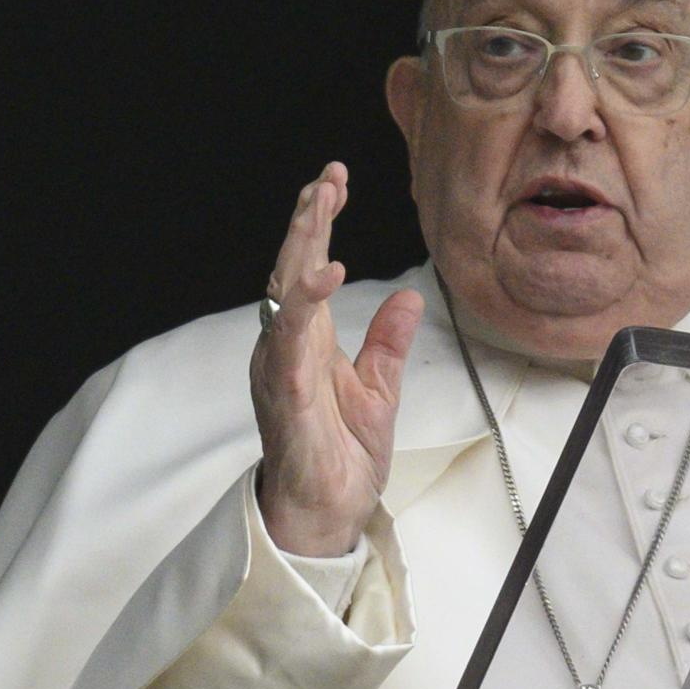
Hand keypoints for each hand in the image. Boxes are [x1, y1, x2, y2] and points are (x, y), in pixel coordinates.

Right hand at [250, 162, 421, 557]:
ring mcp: (281, 367)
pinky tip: (328, 272)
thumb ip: (387, 342)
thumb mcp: (379, 389)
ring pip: (285, 291)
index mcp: (307, 341)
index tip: (335, 181)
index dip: (320, 224)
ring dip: (302, 243)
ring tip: (321, 201)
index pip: (310, 269)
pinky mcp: (287, 393)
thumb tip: (408, 296)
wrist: (329, 513)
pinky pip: (293, 339)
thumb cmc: (342, 456)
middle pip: (292, 268)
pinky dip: (308, 302)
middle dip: (309, 218)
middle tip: (328, 175)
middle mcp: (287, 346)